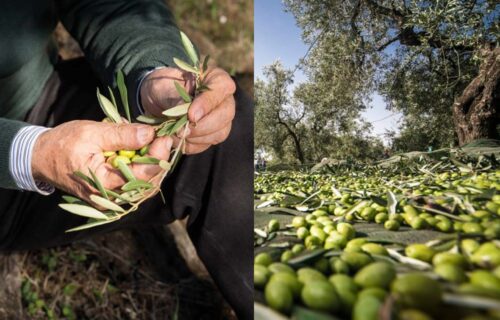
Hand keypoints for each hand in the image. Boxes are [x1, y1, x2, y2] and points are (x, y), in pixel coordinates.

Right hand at [32, 120, 171, 202]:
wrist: (42, 157)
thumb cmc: (63, 144)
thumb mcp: (91, 133)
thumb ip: (121, 135)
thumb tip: (149, 134)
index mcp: (102, 185)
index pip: (141, 175)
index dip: (157, 156)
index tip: (164, 136)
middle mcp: (110, 198)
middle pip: (148, 183)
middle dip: (159, 159)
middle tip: (164, 137)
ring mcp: (112, 197)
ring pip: (145, 184)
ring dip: (153, 163)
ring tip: (155, 142)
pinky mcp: (114, 192)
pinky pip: (136, 182)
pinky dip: (143, 166)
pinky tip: (144, 150)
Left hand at [140, 67, 235, 153]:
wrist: (158, 100)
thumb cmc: (164, 86)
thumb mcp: (165, 86)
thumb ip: (176, 98)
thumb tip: (188, 117)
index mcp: (216, 77)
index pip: (222, 87)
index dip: (208, 103)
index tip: (191, 115)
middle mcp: (224, 98)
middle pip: (225, 114)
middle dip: (203, 126)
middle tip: (183, 130)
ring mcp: (221, 118)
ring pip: (220, 133)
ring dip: (197, 138)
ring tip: (177, 133)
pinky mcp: (213, 134)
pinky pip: (208, 144)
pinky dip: (191, 145)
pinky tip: (178, 138)